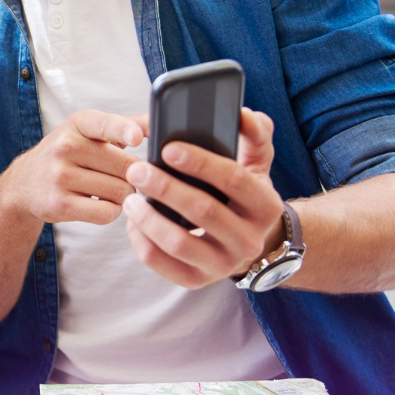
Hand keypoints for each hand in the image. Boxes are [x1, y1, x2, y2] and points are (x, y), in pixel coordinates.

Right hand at [4, 110, 145, 223]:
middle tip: (125, 177)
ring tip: (111, 190)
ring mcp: (60, 176)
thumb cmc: (69, 154)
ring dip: (124, 196)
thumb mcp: (90, 131)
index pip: (105, 124)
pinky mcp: (59, 204)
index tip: (136, 138)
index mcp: (78, 123)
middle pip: (126, 166)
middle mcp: (66, 146)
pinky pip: (106, 212)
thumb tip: (159, 119)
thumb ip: (126, 123)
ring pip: (120, 191)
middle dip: (135, 176)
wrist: (25, 183)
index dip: (124, 131)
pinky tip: (103, 205)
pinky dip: (112, 212)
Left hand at [121, 108, 284, 288]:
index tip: (167, 147)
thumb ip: (255, 134)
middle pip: (203, 211)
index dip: (200, 163)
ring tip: (129, 197)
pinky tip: (133, 221)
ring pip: (180, 243)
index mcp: (265, 206)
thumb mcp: (256, 164)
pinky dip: (142, 241)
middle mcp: (249, 240)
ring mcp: (224, 265)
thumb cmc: (243, 194)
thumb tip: (244, 113)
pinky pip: (163, 264)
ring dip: (149, 218)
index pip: (234, 180)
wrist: (252, 243)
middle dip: (166, 188)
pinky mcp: (197, 281)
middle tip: (136, 169)